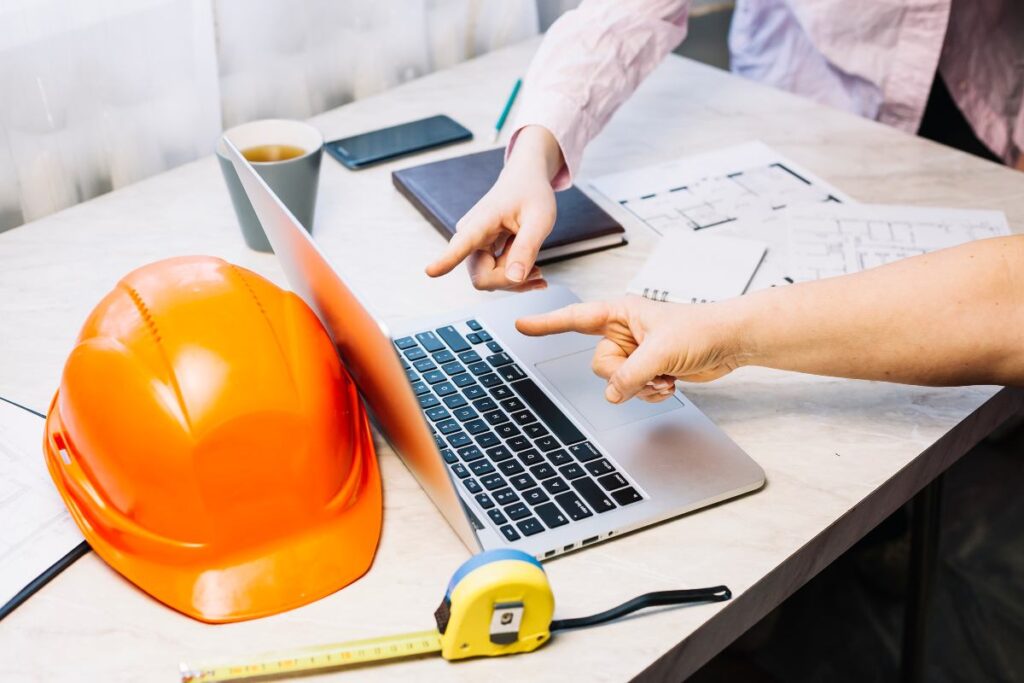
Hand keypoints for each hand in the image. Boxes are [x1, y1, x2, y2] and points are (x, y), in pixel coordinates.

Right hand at [425, 126, 561, 290]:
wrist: (524, 181)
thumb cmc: (532, 195)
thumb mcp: (540, 218)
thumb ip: (527, 247)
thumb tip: (514, 278)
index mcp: (483, 221)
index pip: (462, 244)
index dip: (447, 260)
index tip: (430, 271)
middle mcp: (470, 235)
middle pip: (482, 277)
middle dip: (510, 281)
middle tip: (538, 271)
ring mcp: (472, 246)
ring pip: (488, 280)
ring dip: (514, 280)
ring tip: (537, 268)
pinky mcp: (479, 253)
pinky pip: (492, 277)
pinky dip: (513, 279)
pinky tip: (533, 272)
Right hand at [516, 296, 742, 402]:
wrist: (732, 342)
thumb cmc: (702, 329)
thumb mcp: (660, 352)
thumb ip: (629, 374)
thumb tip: (611, 394)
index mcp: (621, 313)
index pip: (575, 318)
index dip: (547, 324)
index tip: (522, 325)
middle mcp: (624, 332)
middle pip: (599, 364)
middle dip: (624, 374)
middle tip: (651, 367)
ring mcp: (636, 353)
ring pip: (616, 382)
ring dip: (642, 387)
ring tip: (667, 375)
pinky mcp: (649, 370)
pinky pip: (634, 391)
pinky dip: (652, 393)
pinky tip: (671, 383)